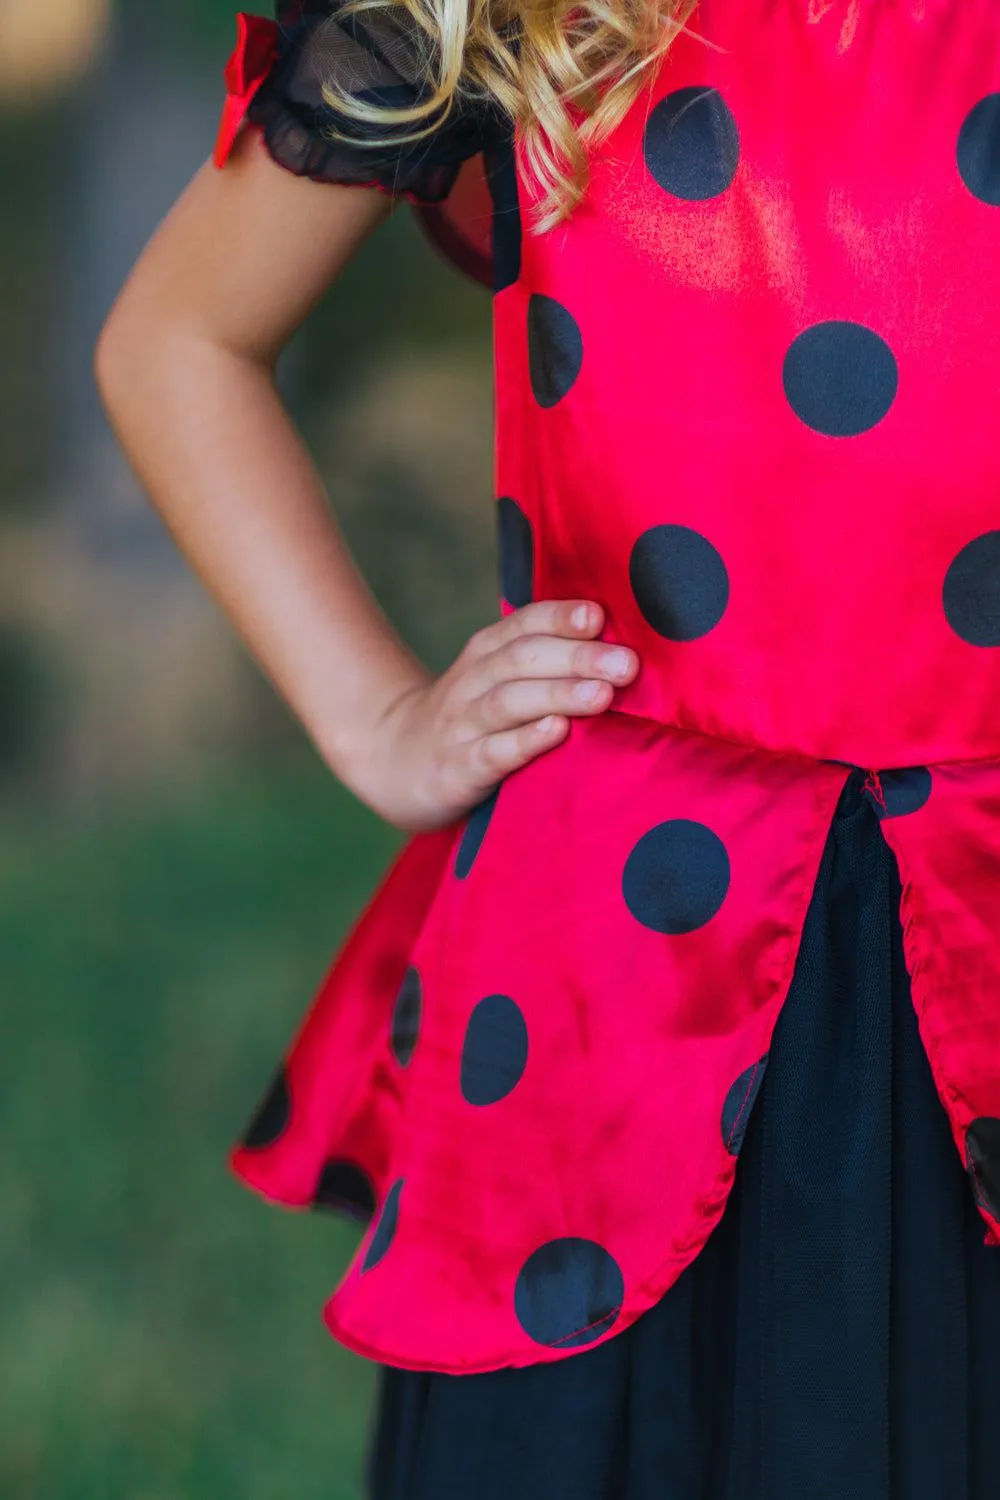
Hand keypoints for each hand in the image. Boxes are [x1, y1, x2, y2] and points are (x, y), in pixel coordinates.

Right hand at [352, 600, 638, 831]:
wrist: (396, 761)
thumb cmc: (472, 717)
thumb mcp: (498, 678)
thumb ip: (546, 660)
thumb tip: (620, 646)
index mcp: (487, 652)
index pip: (525, 623)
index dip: (560, 617)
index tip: (599, 617)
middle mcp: (474, 680)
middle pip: (523, 658)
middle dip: (576, 657)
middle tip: (626, 664)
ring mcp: (463, 724)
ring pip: (511, 701)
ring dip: (558, 694)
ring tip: (602, 694)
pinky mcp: (459, 768)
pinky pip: (494, 751)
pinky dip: (526, 740)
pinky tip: (557, 731)